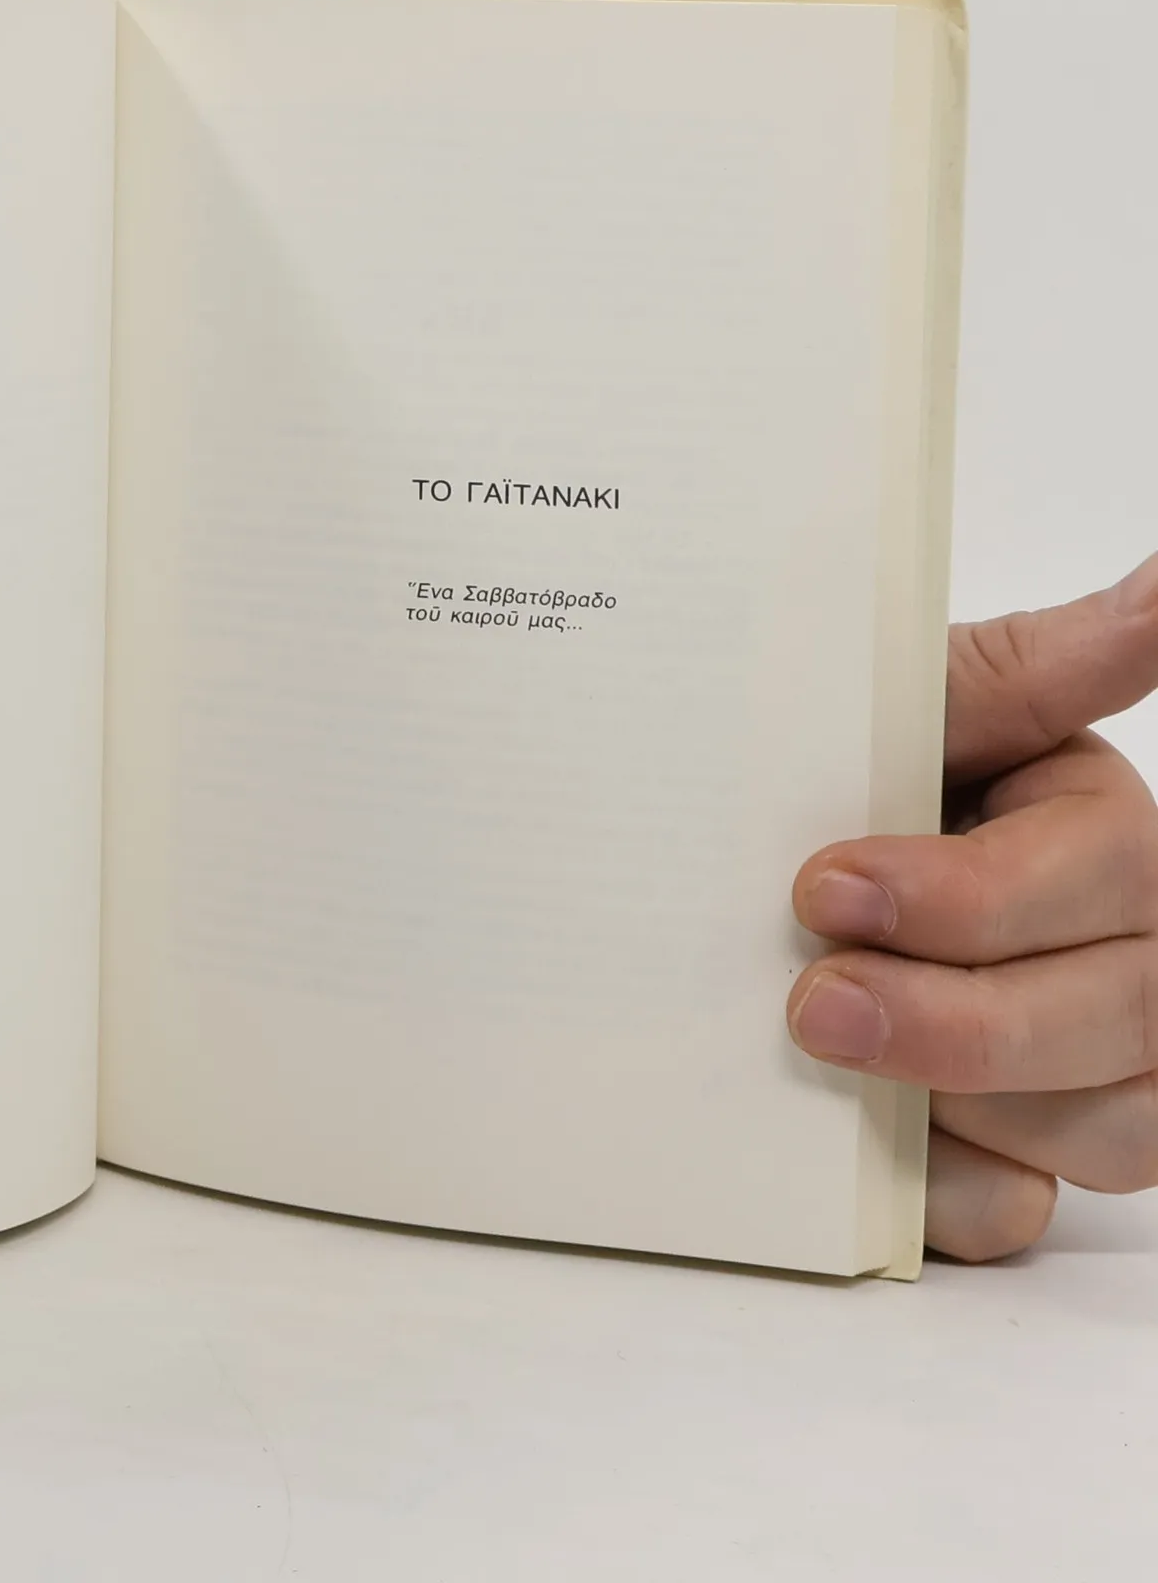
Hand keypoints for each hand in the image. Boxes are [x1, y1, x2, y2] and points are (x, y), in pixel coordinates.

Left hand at [787, 555, 1157, 1260]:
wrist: (755, 861)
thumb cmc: (851, 770)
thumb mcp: (921, 702)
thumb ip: (1040, 664)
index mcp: (1105, 840)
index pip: (1100, 880)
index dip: (969, 898)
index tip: (825, 885)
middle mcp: (1129, 959)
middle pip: (1119, 1019)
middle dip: (958, 1020)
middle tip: (811, 1003)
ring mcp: (1089, 1071)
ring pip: (1099, 1128)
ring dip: (956, 1106)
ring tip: (816, 1060)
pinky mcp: (1021, 1156)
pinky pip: (1021, 1211)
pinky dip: (945, 1192)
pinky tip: (871, 1153)